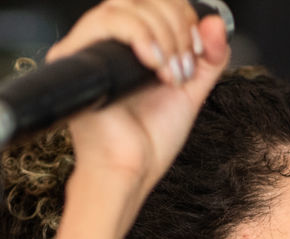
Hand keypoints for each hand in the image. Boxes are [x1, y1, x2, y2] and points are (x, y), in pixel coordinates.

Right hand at [49, 0, 230, 198]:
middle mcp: (109, 42)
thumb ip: (209, 57)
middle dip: (176, 25)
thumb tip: (216, 23)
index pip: (155, 3)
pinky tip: (153, 65)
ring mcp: (90, 47)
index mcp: (133, 45)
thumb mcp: (191, 90)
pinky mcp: (73, 56)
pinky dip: (140, 35)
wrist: (131, 170)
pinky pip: (106, 21)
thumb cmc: (150, 140)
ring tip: (170, 72)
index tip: (197, 50)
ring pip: (124, 5)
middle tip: (184, 64)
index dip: (182, 16)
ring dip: (162, 33)